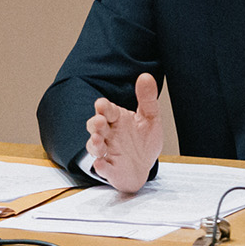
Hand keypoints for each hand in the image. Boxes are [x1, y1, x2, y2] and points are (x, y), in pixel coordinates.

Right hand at [87, 73, 163, 193]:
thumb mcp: (150, 118)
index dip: (103, 107)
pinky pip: (102, 168)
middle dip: (95, 124)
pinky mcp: (110, 169)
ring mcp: (108, 152)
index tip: (101, 104)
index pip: (107, 110)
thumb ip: (147, 99)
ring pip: (95, 147)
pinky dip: (101, 166)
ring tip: (97, 140)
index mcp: (117, 119)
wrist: (144, 168)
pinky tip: (101, 163)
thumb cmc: (143, 142)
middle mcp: (109, 134)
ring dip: (94, 143)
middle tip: (99, 122)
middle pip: (96, 127)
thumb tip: (146, 76)